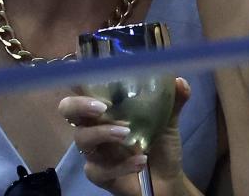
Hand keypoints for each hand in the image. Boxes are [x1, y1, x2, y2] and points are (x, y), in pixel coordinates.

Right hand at [59, 77, 193, 195]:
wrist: (167, 179)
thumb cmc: (160, 144)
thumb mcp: (169, 119)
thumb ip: (174, 100)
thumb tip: (179, 80)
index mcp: (108, 108)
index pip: (84, 88)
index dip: (78, 79)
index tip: (81, 69)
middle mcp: (95, 126)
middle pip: (68, 110)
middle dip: (79, 105)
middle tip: (102, 107)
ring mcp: (94, 151)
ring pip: (82, 139)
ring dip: (103, 133)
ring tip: (127, 134)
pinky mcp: (98, 174)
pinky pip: (99, 169)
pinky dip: (121, 165)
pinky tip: (140, 162)